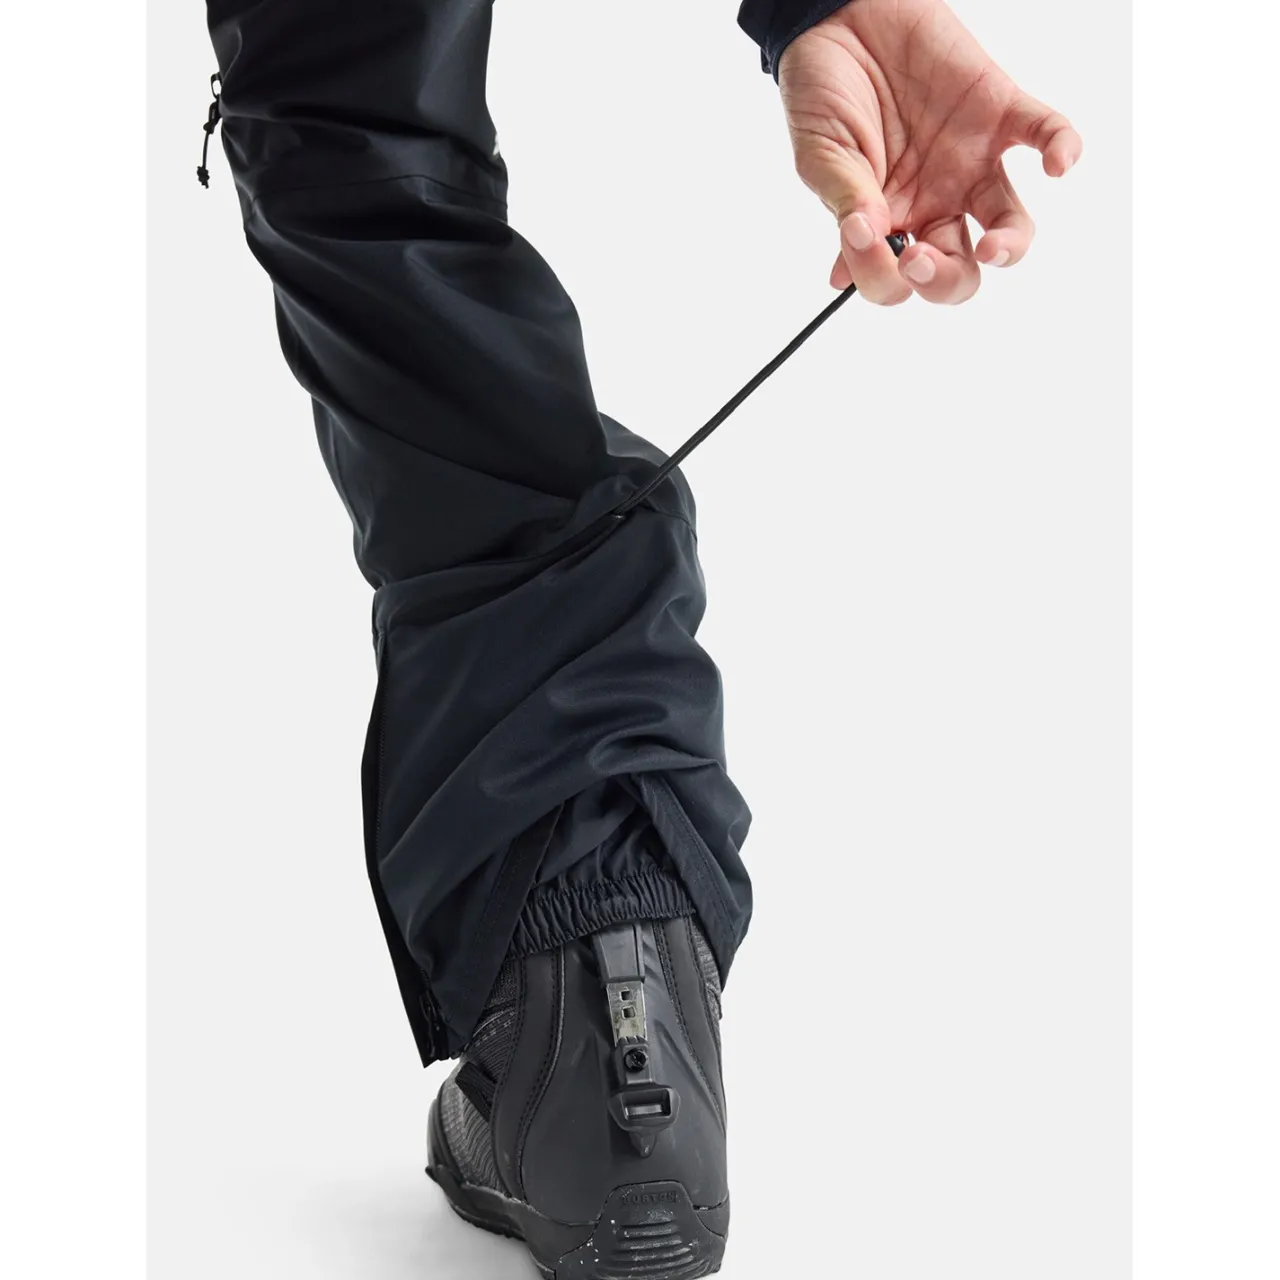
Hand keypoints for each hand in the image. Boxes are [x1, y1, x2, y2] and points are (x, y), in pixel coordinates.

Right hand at [780, 0, 1081, 304]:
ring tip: (992, 247)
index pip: (896, 281)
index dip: (884, 280)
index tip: (863, 247)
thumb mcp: (819, 154)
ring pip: (1010, 226)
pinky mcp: (999, 110)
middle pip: (957, 271)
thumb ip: (844, 199)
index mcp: (888, 222)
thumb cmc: (823, 92)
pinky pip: (1045, 134)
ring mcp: (969, 162)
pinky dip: (1061, 147)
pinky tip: (1058, 163)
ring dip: (1009, 247)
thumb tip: (863, 241)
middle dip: (942, 280)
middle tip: (919, 258)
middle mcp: (934, 202)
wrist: (840, 16)